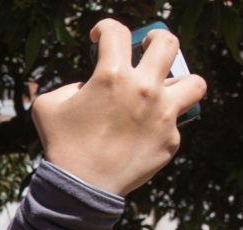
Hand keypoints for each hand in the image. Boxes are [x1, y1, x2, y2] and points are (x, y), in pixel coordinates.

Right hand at [32, 19, 207, 195]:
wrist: (82, 188)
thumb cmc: (62, 145)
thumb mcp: (48, 106)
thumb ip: (68, 86)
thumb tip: (87, 87)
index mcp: (112, 76)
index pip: (116, 32)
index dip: (105, 28)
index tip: (99, 37)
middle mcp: (144, 89)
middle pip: (167, 44)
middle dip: (156, 38)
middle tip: (147, 47)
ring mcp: (163, 115)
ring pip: (194, 82)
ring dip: (180, 81)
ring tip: (165, 90)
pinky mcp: (170, 140)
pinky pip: (174, 124)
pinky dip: (160, 125)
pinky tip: (143, 134)